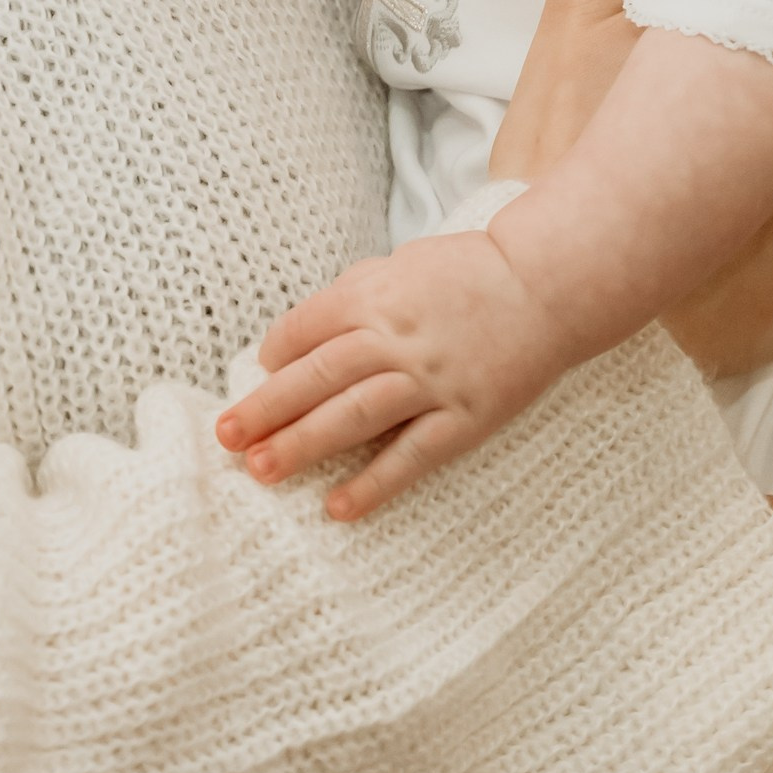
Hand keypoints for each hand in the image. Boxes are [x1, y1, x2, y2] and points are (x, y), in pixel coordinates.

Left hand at [216, 233, 562, 519]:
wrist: (547, 284)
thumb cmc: (468, 273)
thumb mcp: (402, 265)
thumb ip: (351, 295)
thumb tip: (296, 337)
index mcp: (375, 294)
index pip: (304, 329)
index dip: (275, 353)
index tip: (260, 373)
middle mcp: (396, 337)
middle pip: (316, 377)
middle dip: (265, 410)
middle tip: (225, 438)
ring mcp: (431, 380)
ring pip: (353, 416)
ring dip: (302, 445)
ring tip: (261, 471)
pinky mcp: (465, 416)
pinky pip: (412, 455)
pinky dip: (373, 483)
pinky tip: (338, 507)